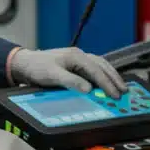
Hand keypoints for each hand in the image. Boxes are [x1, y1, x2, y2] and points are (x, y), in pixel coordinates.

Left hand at [9, 47, 127, 97]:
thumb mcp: (53, 75)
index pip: (96, 71)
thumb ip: (71, 81)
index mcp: (76, 56)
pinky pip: (95, 68)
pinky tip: (106, 81)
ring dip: (111, 76)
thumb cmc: (37, 67)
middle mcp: (79, 55)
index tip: (114, 94)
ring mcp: (78, 58)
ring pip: (101, 65)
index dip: (106, 83)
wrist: (25, 63)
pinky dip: (103, 74)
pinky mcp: (76, 64)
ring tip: (120, 86)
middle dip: (114, 79)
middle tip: (124, 91)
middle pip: (103, 66)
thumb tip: (88, 89)